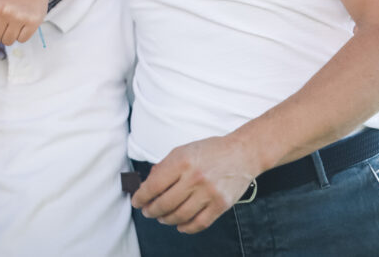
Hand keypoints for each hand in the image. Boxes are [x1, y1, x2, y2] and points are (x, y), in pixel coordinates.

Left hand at [132, 135, 260, 233]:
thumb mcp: (181, 151)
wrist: (242, 154)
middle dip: (151, 210)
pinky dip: (187, 227)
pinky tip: (179, 225)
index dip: (141, 197)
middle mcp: (195, 178)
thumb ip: (164, 168)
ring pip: (180, 215)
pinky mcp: (221, 205)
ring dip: (166, 220)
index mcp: (181, 162)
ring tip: (161, 218)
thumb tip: (147, 186)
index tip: (136, 202)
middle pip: (165, 203)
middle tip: (148, 211)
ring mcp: (209, 193)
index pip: (154, 185)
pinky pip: (200, 223)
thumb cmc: (209, 151)